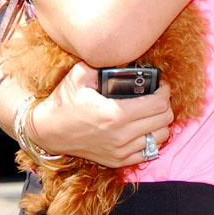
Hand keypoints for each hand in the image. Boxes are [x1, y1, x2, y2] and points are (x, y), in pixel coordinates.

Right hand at [29, 61, 173, 167]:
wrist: (48, 131)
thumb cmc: (63, 101)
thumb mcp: (80, 74)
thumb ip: (103, 63)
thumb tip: (123, 53)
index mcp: (115, 114)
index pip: (158, 105)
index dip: (164, 91)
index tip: (161, 83)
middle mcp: (121, 136)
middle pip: (164, 121)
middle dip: (166, 104)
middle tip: (158, 94)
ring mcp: (120, 152)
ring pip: (160, 138)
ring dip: (161, 122)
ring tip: (153, 110)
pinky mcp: (117, 161)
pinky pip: (149, 153)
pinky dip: (152, 139)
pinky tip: (145, 127)